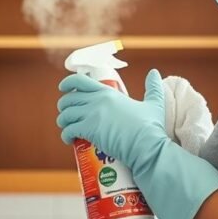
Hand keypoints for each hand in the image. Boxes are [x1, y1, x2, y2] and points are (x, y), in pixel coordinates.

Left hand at [56, 69, 217, 218]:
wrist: (147, 145)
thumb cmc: (150, 127)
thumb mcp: (153, 104)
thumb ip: (153, 88)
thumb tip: (154, 72)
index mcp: (108, 92)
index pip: (79, 80)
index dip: (67, 83)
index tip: (63, 88)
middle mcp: (97, 100)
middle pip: (69, 99)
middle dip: (64, 107)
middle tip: (68, 116)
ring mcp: (92, 115)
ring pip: (66, 115)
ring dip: (63, 122)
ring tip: (67, 128)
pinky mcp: (90, 130)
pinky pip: (68, 130)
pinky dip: (65, 135)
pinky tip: (69, 140)